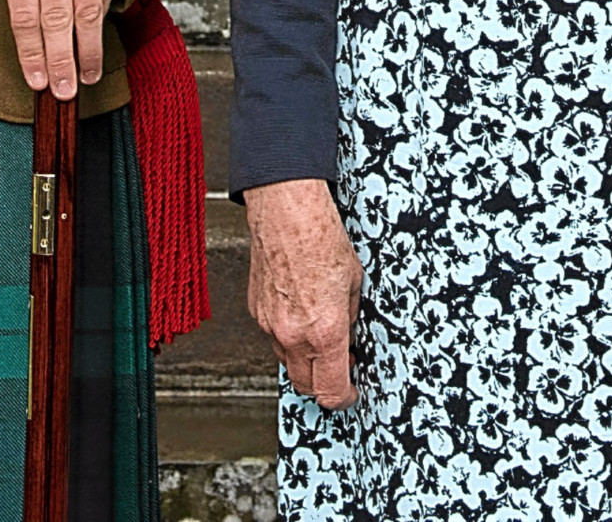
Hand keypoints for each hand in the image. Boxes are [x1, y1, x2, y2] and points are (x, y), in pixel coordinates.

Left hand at [0, 0, 135, 98]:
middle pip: (55, 19)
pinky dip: (101, 26)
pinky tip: (96, 42)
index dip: (31, 55)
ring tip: (84, 74)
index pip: (23, 16)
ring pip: (84, 14)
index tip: (38, 80)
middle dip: (59, 62)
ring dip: (85, 52)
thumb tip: (37, 52)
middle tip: (63, 88)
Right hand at [245, 178, 362, 408]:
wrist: (286, 213)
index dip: (344, 398)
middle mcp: (293, 335)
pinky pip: (274, 337)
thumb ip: (350, 317)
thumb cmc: (321, 238)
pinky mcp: (256, 311)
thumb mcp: (355, 282)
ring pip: (287, 362)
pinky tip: (301, 312)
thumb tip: (348, 336)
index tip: (351, 394)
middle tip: (340, 368)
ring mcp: (270, 325)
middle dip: (324, 385)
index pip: (331, 391)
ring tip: (321, 336)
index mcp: (324, 331)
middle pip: (306, 386)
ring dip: (305, 360)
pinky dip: (288, 336)